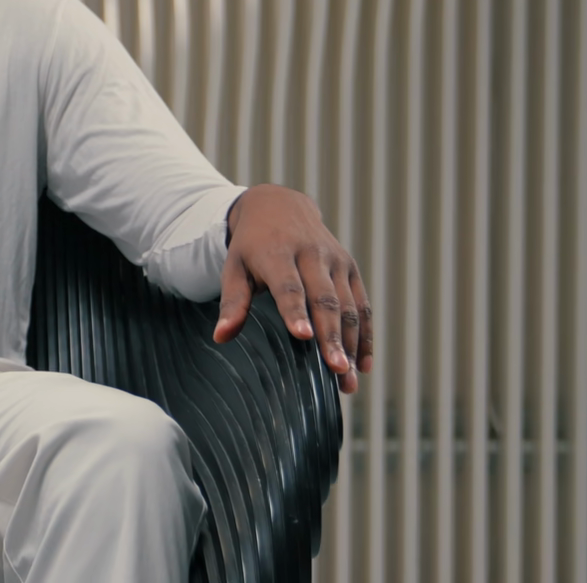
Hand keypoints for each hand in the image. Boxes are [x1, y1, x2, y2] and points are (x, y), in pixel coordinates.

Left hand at [213, 184, 371, 393]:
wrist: (280, 206)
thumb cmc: (252, 245)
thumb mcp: (234, 267)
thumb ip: (232, 302)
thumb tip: (221, 337)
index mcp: (277, 252)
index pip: (288, 285)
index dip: (295, 311)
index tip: (302, 336)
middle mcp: (311, 254)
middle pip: (325, 300)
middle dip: (331, 336)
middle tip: (337, 371)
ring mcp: (335, 260)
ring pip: (348, 306)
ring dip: (351, 344)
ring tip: (348, 380)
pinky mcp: (350, 267)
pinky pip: (362, 304)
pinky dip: (365, 335)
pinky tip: (363, 365)